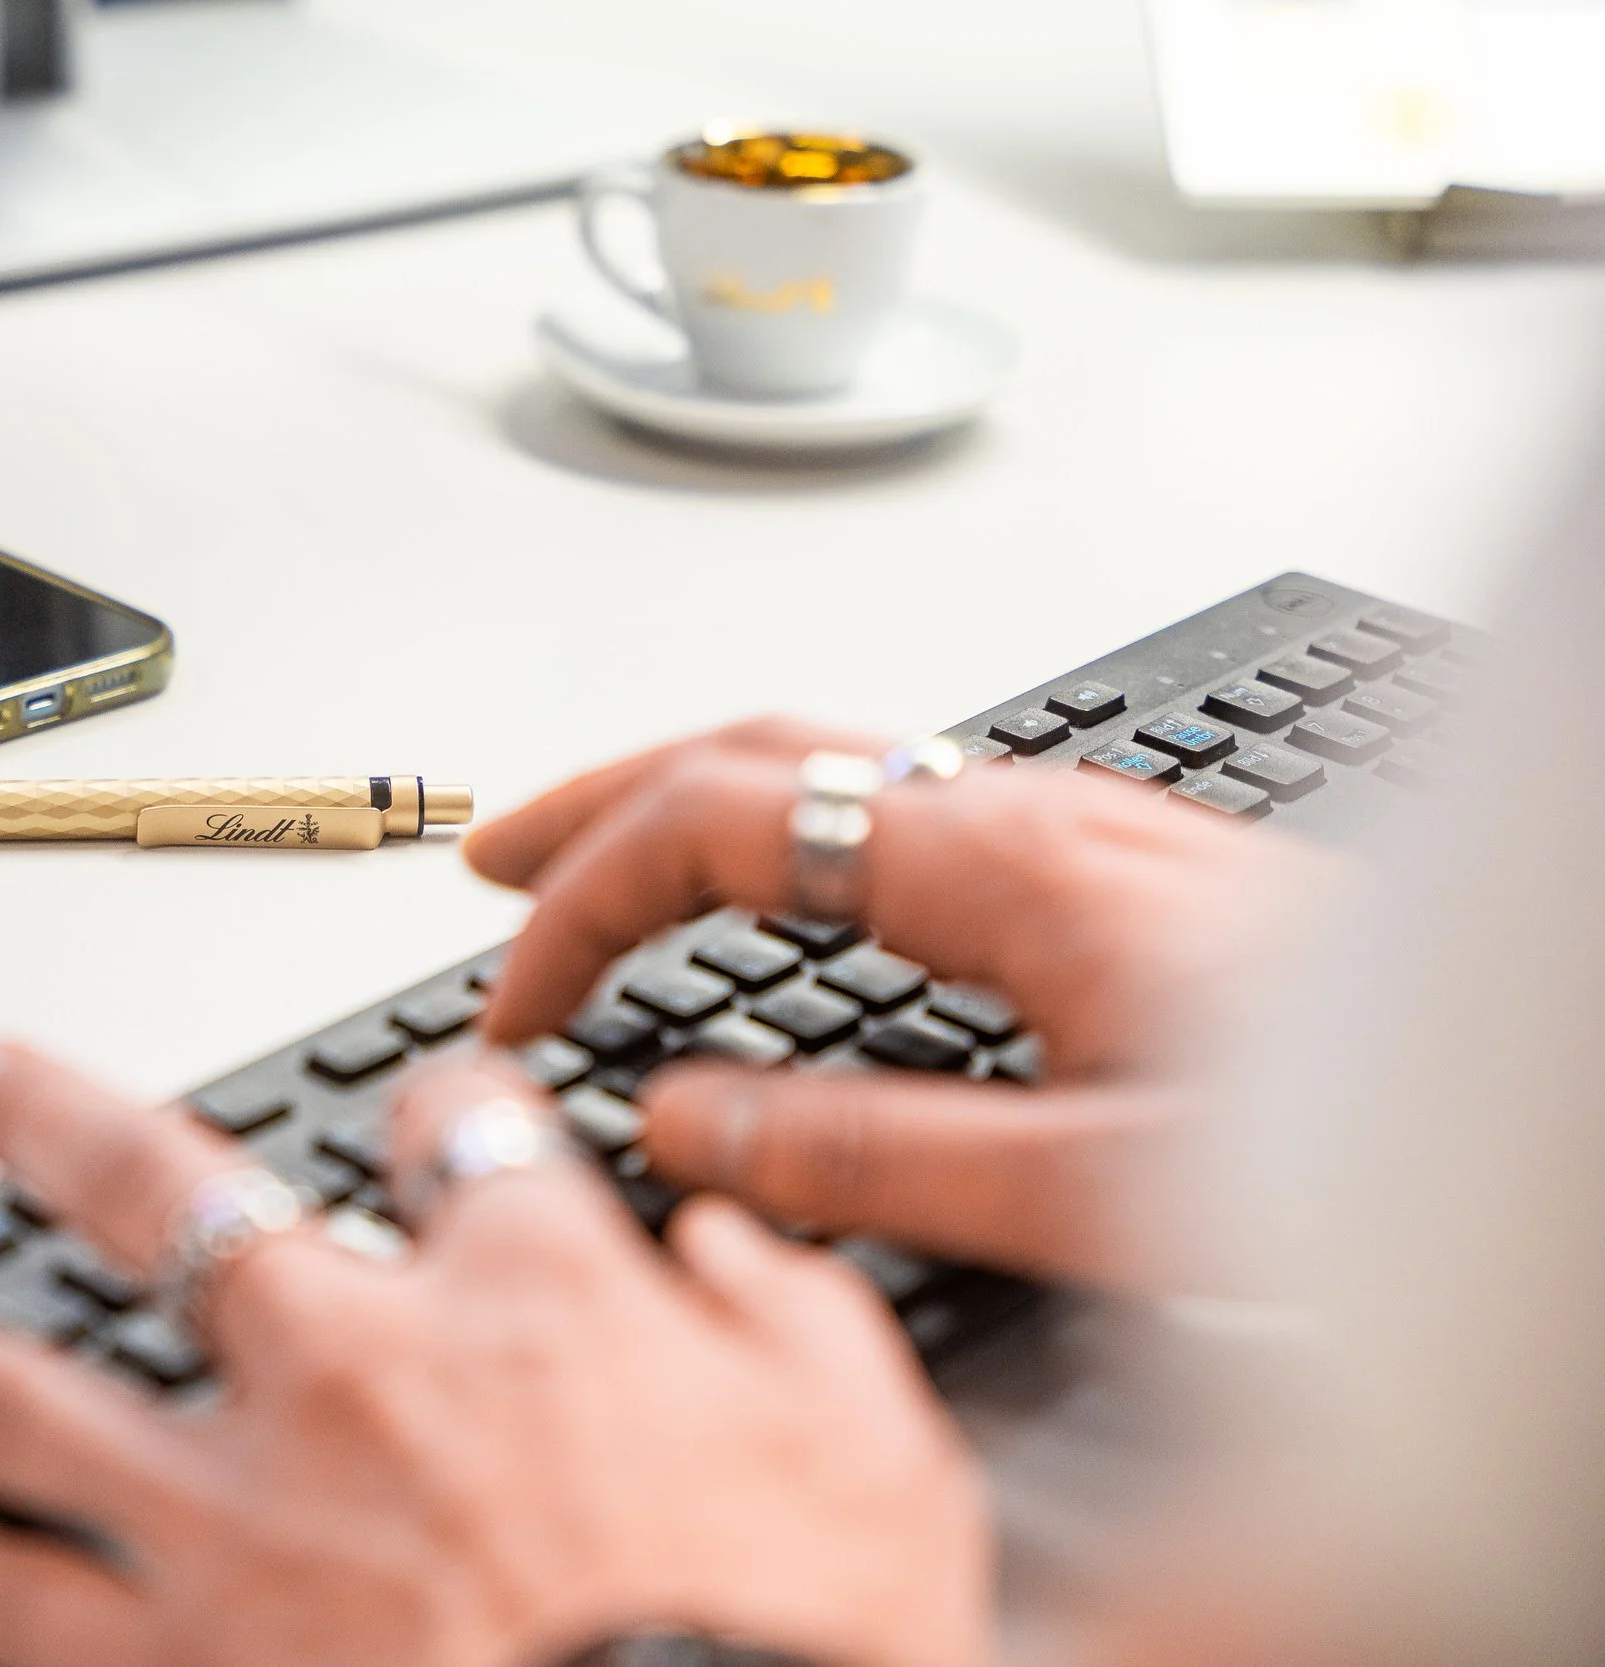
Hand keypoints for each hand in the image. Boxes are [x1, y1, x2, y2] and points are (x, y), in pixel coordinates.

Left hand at [0, 1043, 991, 1666]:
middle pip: (168, 1196)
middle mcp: (357, 1375)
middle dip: (58, 1119)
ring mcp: (243, 1524)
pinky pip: (12, 1607)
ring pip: (18, 1391)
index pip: (456, 1126)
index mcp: (529, 1301)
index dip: (441, 1099)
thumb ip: (789, 1312)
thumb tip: (724, 1241)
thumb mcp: (880, 1453)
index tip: (432, 1111)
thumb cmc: (804, 1655)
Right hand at [466, 717, 1328, 1288]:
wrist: (1529, 1059)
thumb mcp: (1103, 1186)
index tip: (522, 997)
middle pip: (755, 748)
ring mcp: (1065, 824)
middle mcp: (1024, 814)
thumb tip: (692, 1120)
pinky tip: (788, 901)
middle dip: (600, 800)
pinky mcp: (1101, 863)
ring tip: (604, 869)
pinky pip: (893, 803)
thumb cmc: (1354, 1126)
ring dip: (688, 803)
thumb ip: (880, 1155)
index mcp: (1001, 866)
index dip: (587, 902)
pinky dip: (782, 834)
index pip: (719, 823)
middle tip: (492, 863)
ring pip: (827, 761)